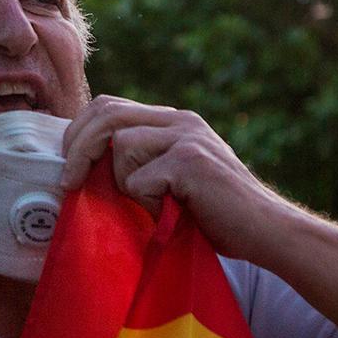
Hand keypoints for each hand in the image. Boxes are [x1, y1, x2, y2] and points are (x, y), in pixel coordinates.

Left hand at [60, 96, 286, 262]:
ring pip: (121, 144)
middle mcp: (181, 120)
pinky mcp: (190, 161)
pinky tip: (171, 212)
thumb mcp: (175, 178)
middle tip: (70, 181)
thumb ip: (145, 163)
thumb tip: (88, 166)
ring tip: (154, 205)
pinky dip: (146, 202)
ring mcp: (187, 137)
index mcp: (175, 120)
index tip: (70, 165)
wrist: (268, 231)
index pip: (111, 105)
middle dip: (79, 147)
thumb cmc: (218, 215)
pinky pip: (140, 178)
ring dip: (124, 182)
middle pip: (107, 113)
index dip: (81, 131)